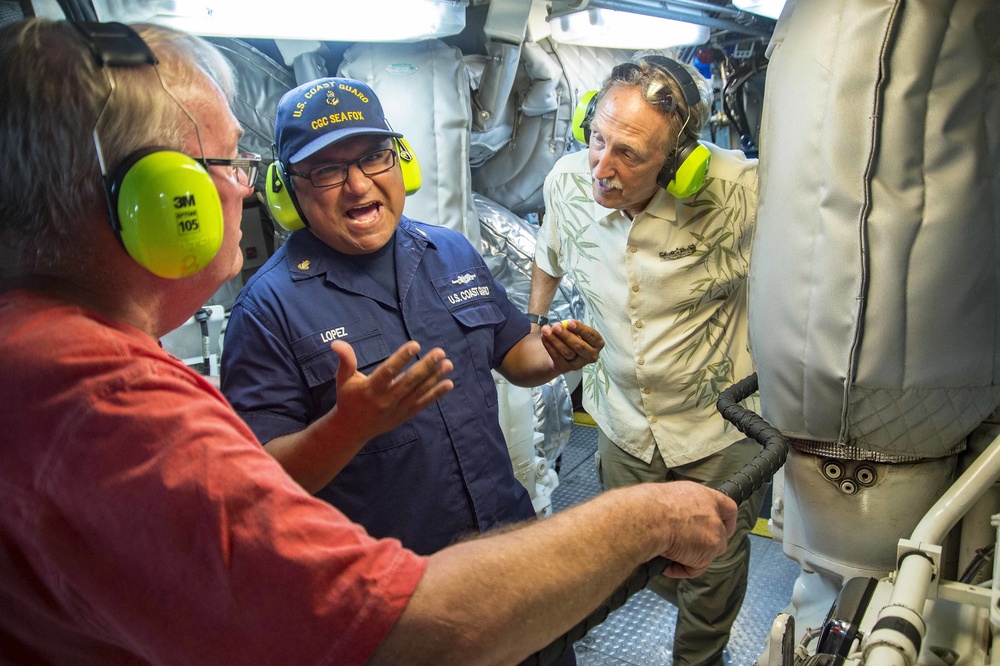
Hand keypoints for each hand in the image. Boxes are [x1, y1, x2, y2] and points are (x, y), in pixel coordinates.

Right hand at [326, 339, 453, 443]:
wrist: (352, 429)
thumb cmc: (348, 398)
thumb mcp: (344, 379)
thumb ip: (345, 360)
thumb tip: (336, 342)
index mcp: (371, 389)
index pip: (388, 371)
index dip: (401, 358)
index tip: (415, 345)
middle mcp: (385, 400)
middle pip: (409, 381)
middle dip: (426, 366)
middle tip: (440, 352)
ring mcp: (397, 409)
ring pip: (419, 392)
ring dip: (435, 378)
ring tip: (448, 364)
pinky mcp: (404, 415)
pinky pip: (423, 404)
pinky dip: (436, 394)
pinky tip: (448, 383)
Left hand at [540, 319, 603, 372]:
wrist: (563, 351)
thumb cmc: (573, 336)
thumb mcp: (576, 330)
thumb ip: (573, 327)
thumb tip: (563, 324)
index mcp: (597, 343)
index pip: (591, 335)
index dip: (580, 329)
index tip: (569, 322)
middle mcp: (591, 355)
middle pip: (579, 346)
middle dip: (566, 335)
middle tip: (556, 326)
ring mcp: (579, 364)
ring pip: (567, 352)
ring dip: (555, 340)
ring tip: (546, 330)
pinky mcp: (566, 368)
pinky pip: (557, 357)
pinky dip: (549, 346)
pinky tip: (544, 337)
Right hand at [652, 482, 736, 577]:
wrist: (648, 518)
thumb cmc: (649, 505)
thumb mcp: (666, 497)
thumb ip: (679, 508)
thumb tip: (671, 518)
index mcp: (703, 496)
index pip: (727, 507)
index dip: (725, 519)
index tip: (720, 526)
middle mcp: (712, 516)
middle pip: (719, 535)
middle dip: (703, 543)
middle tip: (684, 544)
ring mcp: (713, 536)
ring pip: (707, 553)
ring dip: (689, 556)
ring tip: (668, 552)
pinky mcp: (706, 555)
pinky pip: (695, 568)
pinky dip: (680, 569)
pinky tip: (667, 565)